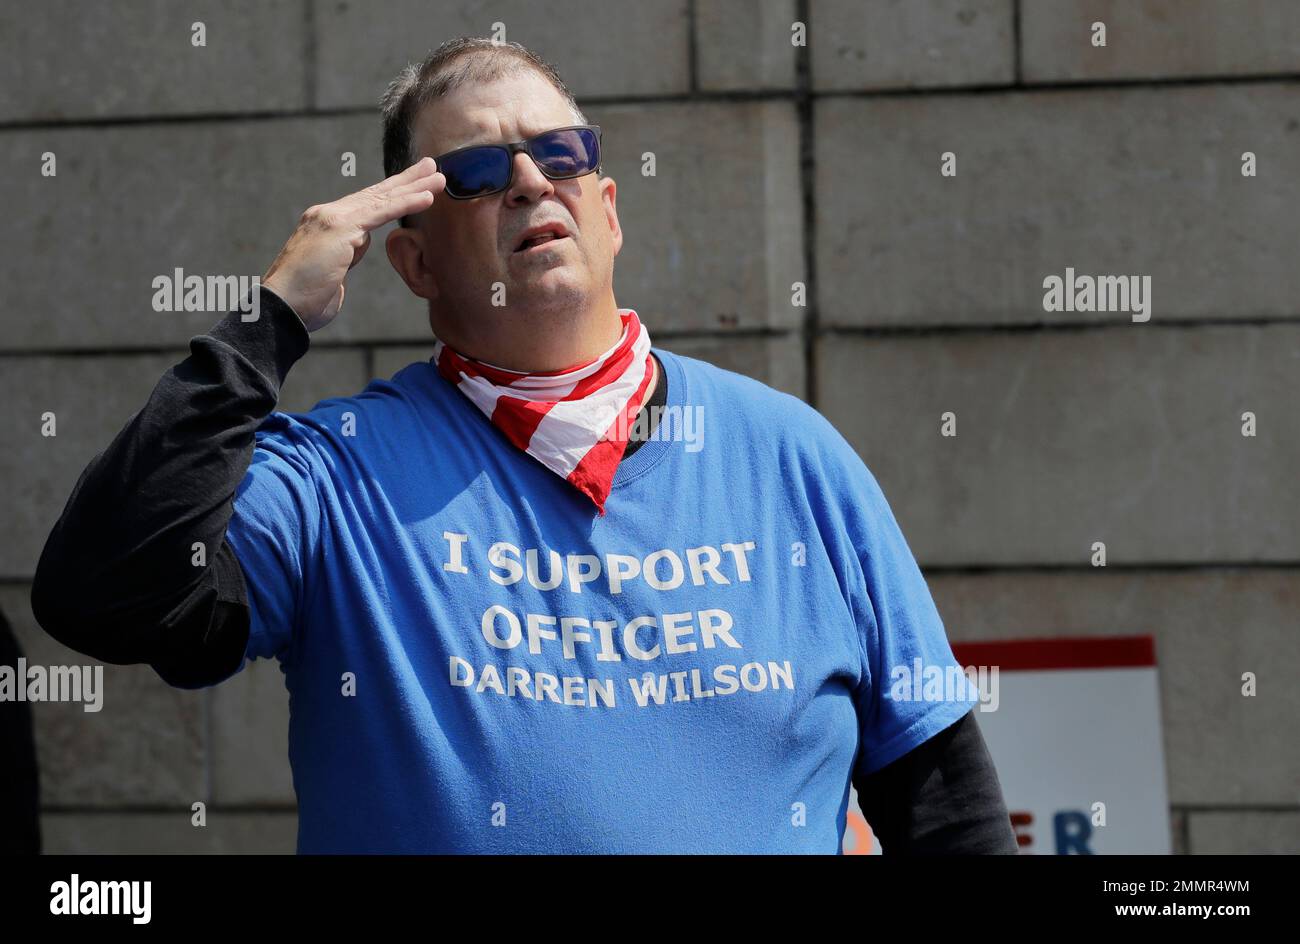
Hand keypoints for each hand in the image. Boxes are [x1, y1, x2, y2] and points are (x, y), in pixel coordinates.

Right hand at [262, 157, 444, 331]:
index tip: (414, 185)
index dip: (391, 194)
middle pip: (375, 194)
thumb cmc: (305, 301)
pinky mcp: (340, 228)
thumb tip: (353, 250)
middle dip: (406, 180)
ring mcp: (333, 219)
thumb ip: (344, 257)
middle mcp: (328, 214)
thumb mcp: (331, 274)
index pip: (365, 205)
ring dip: (414, 187)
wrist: (281, 309)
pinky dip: (406, 203)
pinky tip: (427, 197)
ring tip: (439, 177)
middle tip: (432, 166)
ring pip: (382, 199)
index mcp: (326, 224)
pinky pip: (381, 213)